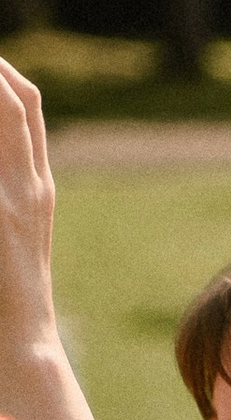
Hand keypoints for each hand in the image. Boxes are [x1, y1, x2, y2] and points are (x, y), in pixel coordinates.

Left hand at [0, 58, 62, 363]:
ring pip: (8, 115)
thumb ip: (6, 201)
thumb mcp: (8, 236)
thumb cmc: (4, 299)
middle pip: (20, 101)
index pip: (28, 110)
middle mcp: (33, 187)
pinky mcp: (1, 216)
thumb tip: (2, 188)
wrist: (20, 346)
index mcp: (37, 190)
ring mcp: (19, 199)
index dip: (4, 74)